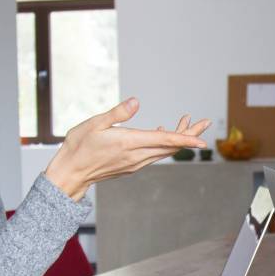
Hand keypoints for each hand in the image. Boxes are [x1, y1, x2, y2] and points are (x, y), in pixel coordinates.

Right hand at [45, 98, 210, 199]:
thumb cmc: (78, 147)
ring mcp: (134, 163)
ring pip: (164, 151)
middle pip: (170, 146)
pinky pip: (154, 154)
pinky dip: (164, 144)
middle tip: (205, 122)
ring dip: (178, 138)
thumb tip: (136, 102)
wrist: (70, 173)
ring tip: (189, 123)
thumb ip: (118, 113)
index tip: (203, 139)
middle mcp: (136, 156)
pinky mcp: (131, 166)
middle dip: (189, 133)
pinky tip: (162, 133)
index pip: (165, 140)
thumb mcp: (94, 124)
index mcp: (129, 143)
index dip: (186, 138)